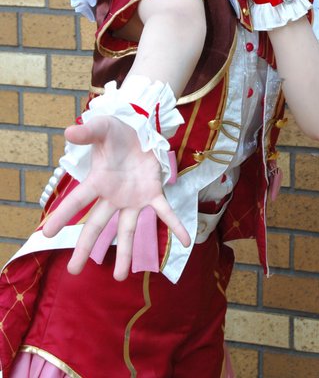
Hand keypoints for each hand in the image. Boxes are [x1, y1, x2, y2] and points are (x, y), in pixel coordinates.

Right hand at [42, 116, 189, 280]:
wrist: (140, 130)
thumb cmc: (117, 133)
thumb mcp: (103, 128)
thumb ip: (88, 132)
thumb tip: (69, 131)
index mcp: (98, 181)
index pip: (78, 201)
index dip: (62, 215)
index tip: (46, 234)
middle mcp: (113, 196)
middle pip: (97, 225)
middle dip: (84, 247)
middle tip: (73, 271)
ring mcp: (133, 199)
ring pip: (127, 230)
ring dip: (125, 252)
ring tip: (121, 277)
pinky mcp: (153, 194)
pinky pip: (165, 213)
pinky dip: (175, 226)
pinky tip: (186, 241)